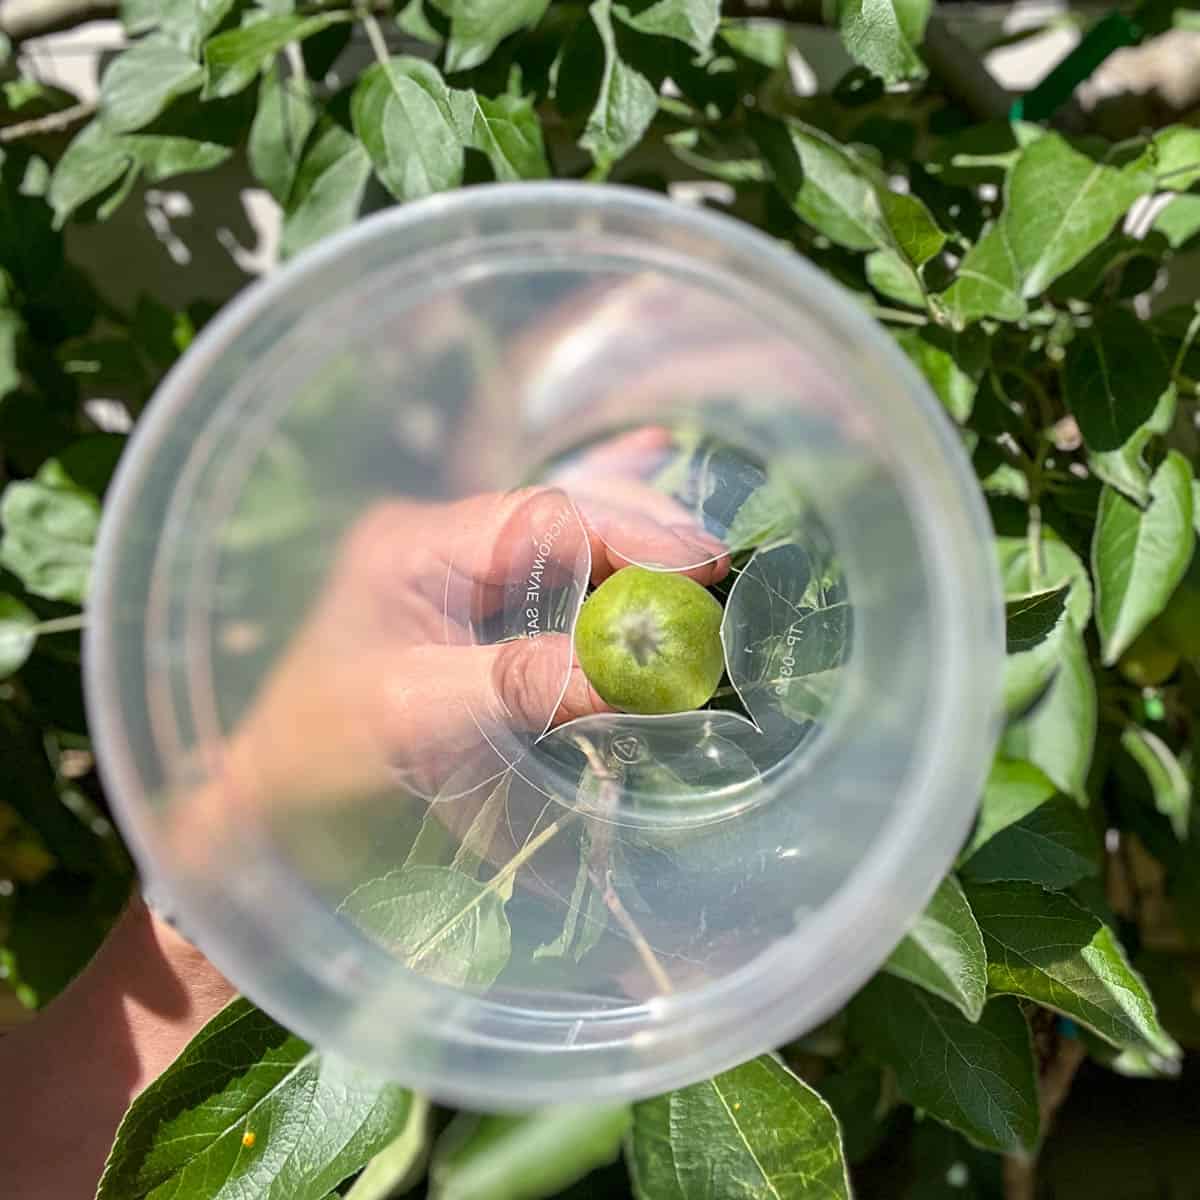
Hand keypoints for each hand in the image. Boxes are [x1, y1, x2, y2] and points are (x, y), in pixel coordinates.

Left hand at [180, 436, 728, 848]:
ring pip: (567, 548)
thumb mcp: (417, 717)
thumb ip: (521, 680)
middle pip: (564, 520)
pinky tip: (650, 522)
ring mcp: (456, 581)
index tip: (705, 566)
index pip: (545, 515)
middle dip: (644, 540)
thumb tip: (640, 670)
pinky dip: (609, 568)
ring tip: (706, 575)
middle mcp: (440, 547)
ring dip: (635, 559)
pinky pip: (555, 583)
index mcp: (416, 546)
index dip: (632, 532)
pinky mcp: (473, 623)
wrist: (273, 813)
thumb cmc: (324, 761)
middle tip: (719, 576)